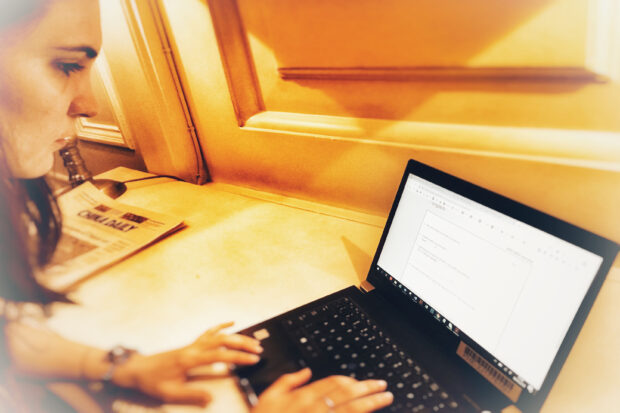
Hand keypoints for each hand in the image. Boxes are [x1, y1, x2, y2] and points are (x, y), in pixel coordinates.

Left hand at [114, 322, 261, 405]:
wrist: (135, 369)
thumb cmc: (151, 380)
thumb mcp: (169, 392)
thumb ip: (191, 395)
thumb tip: (209, 398)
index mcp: (190, 359)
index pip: (220, 355)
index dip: (238, 357)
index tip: (253, 359)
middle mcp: (193, 348)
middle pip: (223, 340)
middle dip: (243, 344)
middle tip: (258, 349)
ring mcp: (192, 345)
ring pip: (218, 335)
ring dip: (236, 336)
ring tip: (252, 340)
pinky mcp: (190, 345)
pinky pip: (208, 332)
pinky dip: (221, 327)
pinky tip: (231, 324)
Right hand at [252, 368, 392, 412]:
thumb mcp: (267, 398)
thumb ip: (287, 382)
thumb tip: (305, 371)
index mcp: (303, 395)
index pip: (333, 383)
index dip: (352, 382)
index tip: (363, 383)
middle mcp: (314, 407)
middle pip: (347, 393)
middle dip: (368, 388)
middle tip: (383, 386)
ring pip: (351, 409)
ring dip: (371, 402)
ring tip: (385, 398)